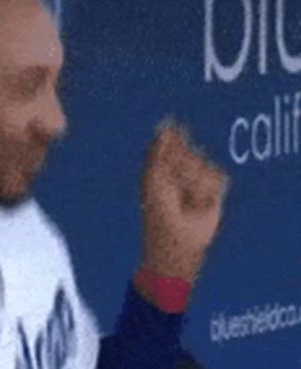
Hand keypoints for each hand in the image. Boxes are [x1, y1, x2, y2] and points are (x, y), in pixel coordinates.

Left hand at [140, 122, 227, 281]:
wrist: (177, 241)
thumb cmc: (158, 214)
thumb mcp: (153, 180)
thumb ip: (158, 152)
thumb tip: (166, 127)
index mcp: (161, 164)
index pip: (172, 140)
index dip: (173, 144)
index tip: (169, 157)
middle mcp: (180, 168)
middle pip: (190, 151)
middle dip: (182, 168)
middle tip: (175, 188)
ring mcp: (198, 178)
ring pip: (204, 164)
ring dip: (194, 182)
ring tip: (186, 200)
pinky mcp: (213, 189)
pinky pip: (216, 176)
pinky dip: (206, 190)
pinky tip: (199, 203)